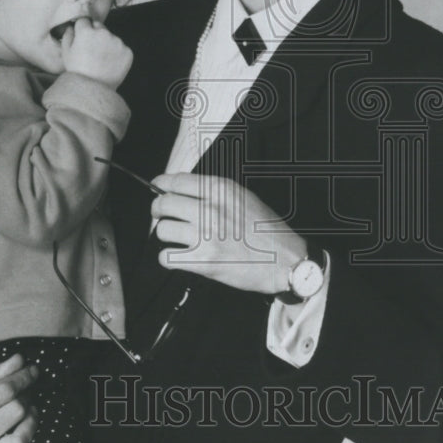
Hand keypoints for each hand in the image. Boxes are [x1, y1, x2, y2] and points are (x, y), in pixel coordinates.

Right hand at [59, 17, 132, 88]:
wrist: (93, 91)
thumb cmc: (77, 72)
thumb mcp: (66, 53)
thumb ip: (68, 35)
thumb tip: (72, 26)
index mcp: (86, 31)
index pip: (84, 21)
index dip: (82, 30)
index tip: (83, 38)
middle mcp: (104, 33)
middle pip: (99, 26)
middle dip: (95, 34)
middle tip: (92, 51)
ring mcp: (118, 42)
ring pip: (111, 37)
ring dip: (107, 44)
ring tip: (101, 61)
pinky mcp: (128, 52)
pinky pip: (122, 48)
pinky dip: (117, 54)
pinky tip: (109, 65)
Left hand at [150, 173, 306, 293]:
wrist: (285, 261)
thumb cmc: (267, 231)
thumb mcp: (244, 198)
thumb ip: (215, 192)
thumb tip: (184, 190)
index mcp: (221, 190)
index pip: (176, 181)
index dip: (160, 185)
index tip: (157, 189)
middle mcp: (210, 209)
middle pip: (163, 203)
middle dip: (158, 210)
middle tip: (161, 216)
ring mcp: (205, 235)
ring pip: (162, 229)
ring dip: (165, 234)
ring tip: (176, 238)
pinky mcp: (203, 261)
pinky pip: (167, 257)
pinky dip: (168, 258)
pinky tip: (178, 256)